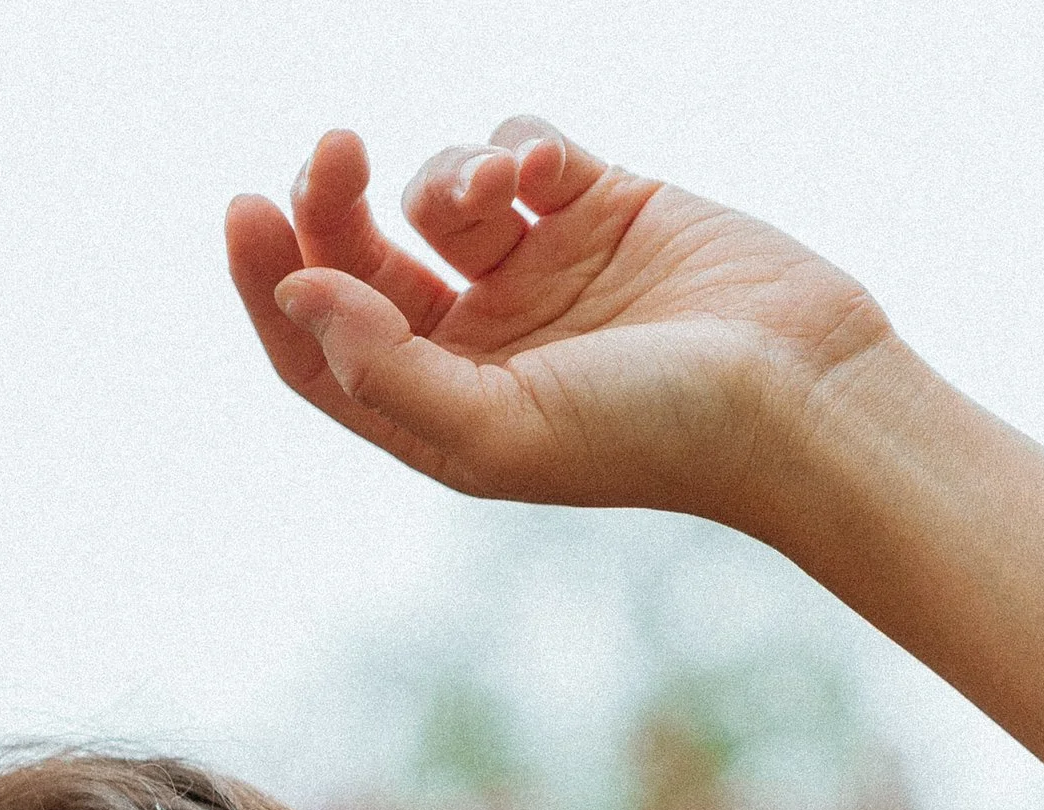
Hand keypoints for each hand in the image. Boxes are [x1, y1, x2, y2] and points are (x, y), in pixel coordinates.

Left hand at [224, 119, 891, 525]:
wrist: (798, 395)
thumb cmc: (652, 434)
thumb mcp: (500, 428)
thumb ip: (388, 371)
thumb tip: (295, 298)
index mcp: (442, 413)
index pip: (320, 344)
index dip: (272, 281)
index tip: (246, 209)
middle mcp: (479, 345)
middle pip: (361, 255)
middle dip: (334, 198)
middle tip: (331, 149)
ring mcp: (537, 273)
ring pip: (439, 191)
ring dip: (448, 174)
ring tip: (500, 192)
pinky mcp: (598, 208)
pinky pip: (522, 146)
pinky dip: (520, 141)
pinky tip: (551, 172)